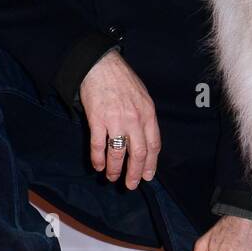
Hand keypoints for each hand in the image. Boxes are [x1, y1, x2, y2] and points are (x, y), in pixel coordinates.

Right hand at [78, 50, 160, 189]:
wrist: (101, 65)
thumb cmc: (122, 79)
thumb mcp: (143, 96)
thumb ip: (145, 117)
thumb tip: (145, 138)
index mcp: (148, 114)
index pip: (153, 145)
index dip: (150, 164)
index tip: (147, 176)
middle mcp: (135, 119)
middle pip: (138, 153)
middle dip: (134, 173)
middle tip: (130, 185)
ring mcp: (116, 120)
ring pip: (118, 153)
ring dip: (115, 169)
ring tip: (112, 177)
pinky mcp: (98, 119)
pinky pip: (99, 145)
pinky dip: (98, 158)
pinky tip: (98, 166)